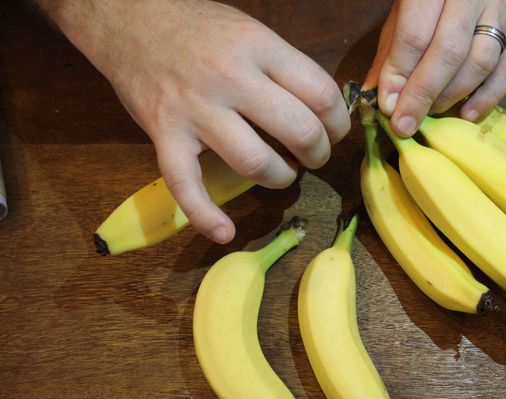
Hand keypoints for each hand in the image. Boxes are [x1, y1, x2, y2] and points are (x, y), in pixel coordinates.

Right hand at [40, 0, 349, 243]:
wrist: (128, 18)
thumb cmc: (197, 26)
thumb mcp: (250, 30)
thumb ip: (284, 67)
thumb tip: (325, 109)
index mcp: (259, 47)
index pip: (321, 94)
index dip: (339, 122)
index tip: (335, 131)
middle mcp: (230, 78)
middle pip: (298, 130)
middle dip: (318, 153)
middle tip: (314, 156)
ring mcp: (195, 109)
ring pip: (255, 161)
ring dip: (281, 177)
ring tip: (283, 173)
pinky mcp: (164, 134)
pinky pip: (185, 183)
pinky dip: (205, 215)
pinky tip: (224, 232)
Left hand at [364, 0, 505, 136]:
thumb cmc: (427, 0)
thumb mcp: (401, 17)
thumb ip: (391, 55)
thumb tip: (383, 102)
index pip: (415, 35)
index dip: (401, 75)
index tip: (390, 108)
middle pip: (449, 50)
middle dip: (424, 93)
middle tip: (408, 123)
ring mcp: (502, 3)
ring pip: (483, 60)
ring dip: (454, 95)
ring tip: (433, 112)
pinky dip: (490, 95)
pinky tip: (468, 113)